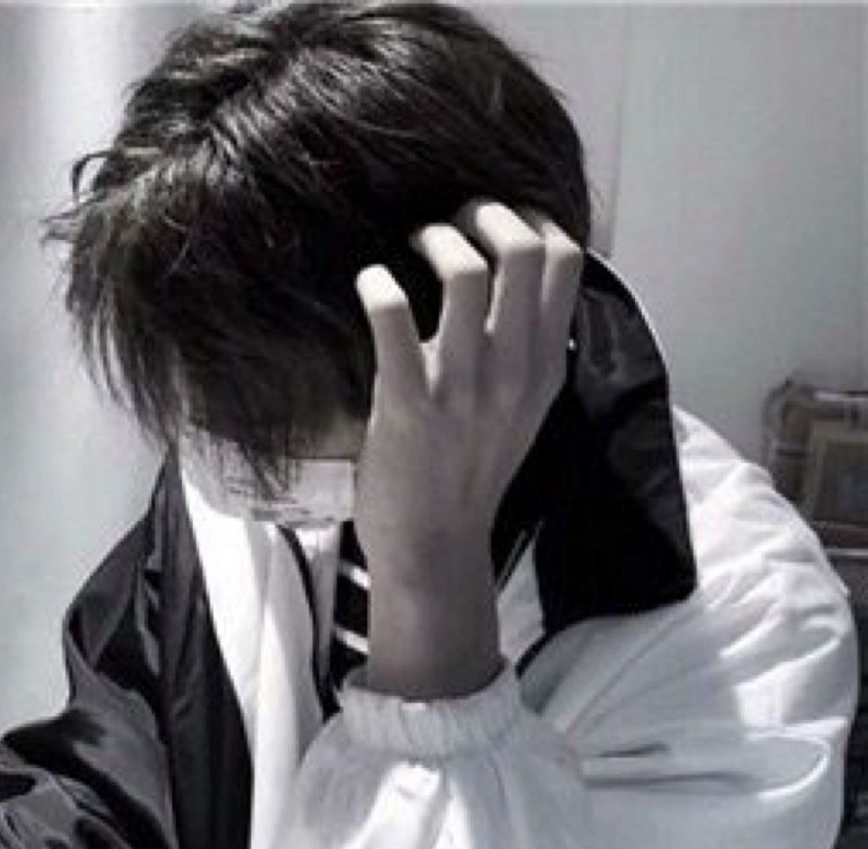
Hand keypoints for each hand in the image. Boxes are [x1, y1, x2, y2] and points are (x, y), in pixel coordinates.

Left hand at [352, 198, 583, 572]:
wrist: (435, 546)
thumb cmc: (472, 472)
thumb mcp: (524, 410)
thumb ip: (530, 350)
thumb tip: (520, 284)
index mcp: (545, 365)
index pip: (566, 261)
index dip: (534, 218)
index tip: (499, 220)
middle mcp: (514, 369)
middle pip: (525, 248)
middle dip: (486, 211)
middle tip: (453, 220)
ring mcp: (464, 387)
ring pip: (464, 270)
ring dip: (434, 237)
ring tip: (414, 245)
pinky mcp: (409, 404)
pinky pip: (392, 316)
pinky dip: (377, 284)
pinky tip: (372, 285)